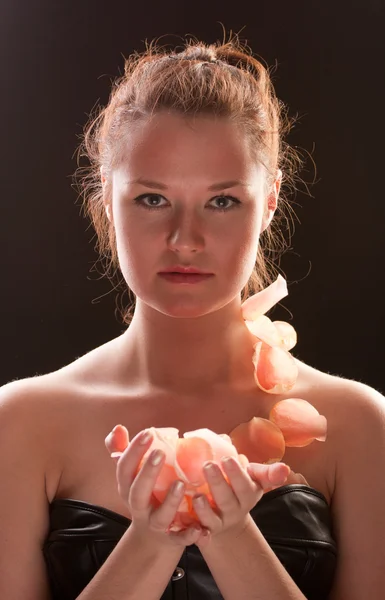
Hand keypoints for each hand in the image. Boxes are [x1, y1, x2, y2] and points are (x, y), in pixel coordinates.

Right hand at [105, 426, 204, 547]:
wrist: (152, 539)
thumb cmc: (145, 495)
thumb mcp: (132, 476)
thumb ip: (123, 451)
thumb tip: (118, 428)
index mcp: (128, 488)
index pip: (124, 468)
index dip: (133, 451)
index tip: (148, 433)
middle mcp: (138, 507)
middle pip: (138, 492)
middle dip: (147, 473)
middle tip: (160, 453)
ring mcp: (155, 524)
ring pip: (160, 517)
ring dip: (170, 501)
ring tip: (181, 484)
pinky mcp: (172, 538)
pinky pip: (179, 539)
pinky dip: (189, 535)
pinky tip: (199, 527)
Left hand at [192, 459, 303, 547]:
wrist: (230, 524)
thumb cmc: (239, 489)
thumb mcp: (254, 479)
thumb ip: (265, 472)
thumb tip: (280, 466)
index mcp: (247, 495)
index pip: (244, 485)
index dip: (236, 473)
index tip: (227, 458)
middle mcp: (234, 511)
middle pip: (226, 499)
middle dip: (218, 483)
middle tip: (207, 465)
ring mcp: (218, 523)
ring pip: (211, 519)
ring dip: (204, 509)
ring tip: (196, 495)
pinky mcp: (203, 533)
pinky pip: (198, 534)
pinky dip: (194, 532)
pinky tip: (186, 522)